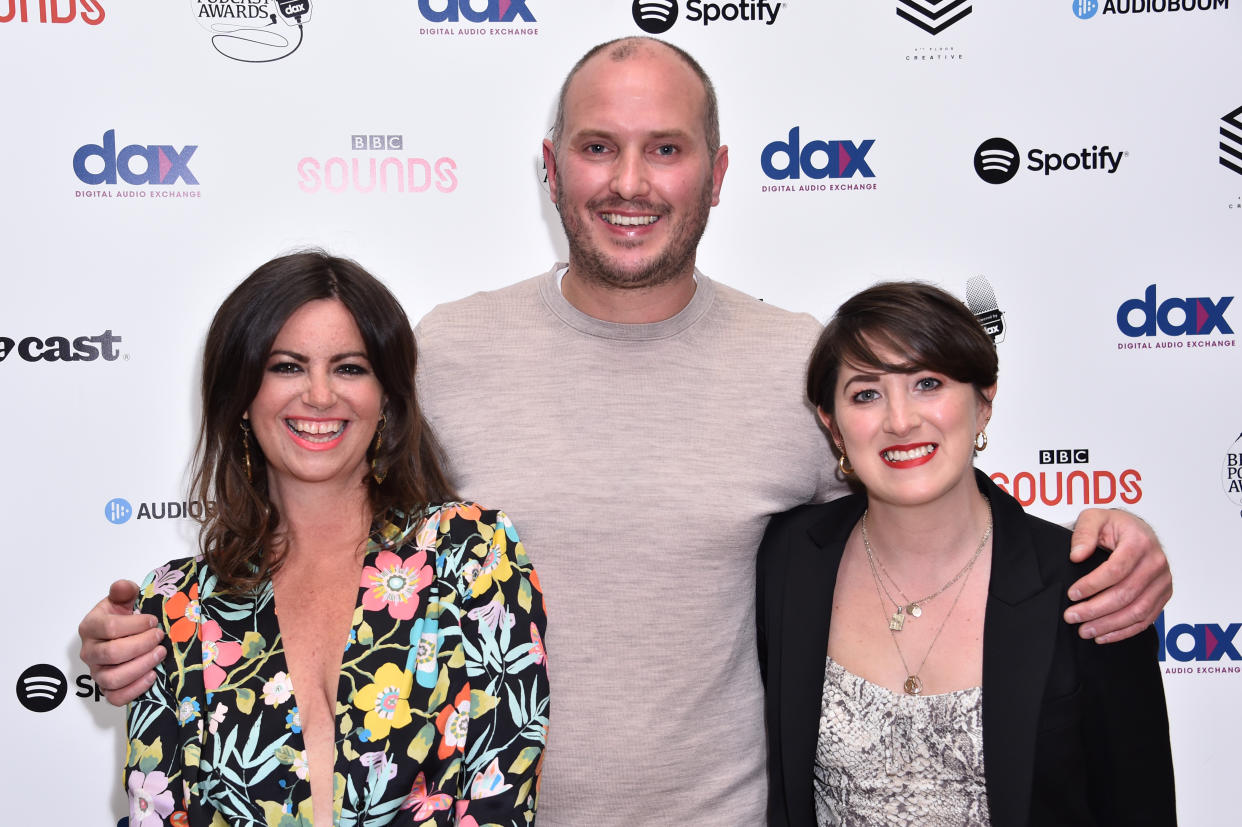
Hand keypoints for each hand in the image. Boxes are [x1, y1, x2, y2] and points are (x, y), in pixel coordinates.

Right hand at [77, 580, 165, 705]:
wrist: (122, 635)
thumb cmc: (122, 617)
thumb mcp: (123, 599)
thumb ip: (123, 591)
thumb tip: (122, 586)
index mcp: (90, 627)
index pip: (109, 628)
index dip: (135, 624)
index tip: (153, 621)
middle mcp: (89, 652)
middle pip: (112, 653)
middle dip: (142, 644)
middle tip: (160, 637)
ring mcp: (96, 672)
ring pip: (113, 678)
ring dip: (141, 666)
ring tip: (160, 653)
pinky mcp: (106, 689)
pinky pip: (116, 697)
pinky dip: (135, 689)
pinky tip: (153, 675)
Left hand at [1063, 509, 1171, 642]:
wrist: (1137, 530)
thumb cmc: (1114, 525)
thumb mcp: (1093, 518)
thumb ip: (1083, 534)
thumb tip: (1077, 556)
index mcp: (1140, 542)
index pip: (1115, 570)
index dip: (1092, 585)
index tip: (1072, 594)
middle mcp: (1156, 563)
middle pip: (1125, 594)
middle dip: (1095, 609)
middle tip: (1072, 617)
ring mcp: (1163, 581)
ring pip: (1136, 611)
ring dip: (1108, 625)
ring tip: (1084, 631)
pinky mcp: (1164, 595)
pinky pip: (1146, 619)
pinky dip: (1124, 631)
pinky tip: (1104, 635)